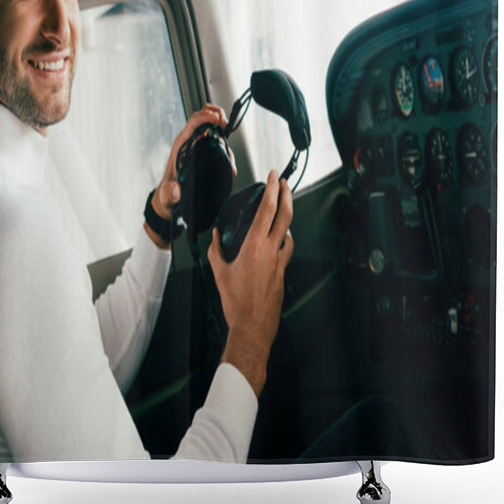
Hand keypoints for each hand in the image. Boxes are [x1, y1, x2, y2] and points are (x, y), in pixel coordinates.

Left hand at [144, 104, 232, 247]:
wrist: (168, 201)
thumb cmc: (168, 196)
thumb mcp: (168, 197)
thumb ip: (170, 194)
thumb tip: (176, 189)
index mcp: (181, 146)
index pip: (193, 123)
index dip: (207, 117)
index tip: (219, 121)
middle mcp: (188, 143)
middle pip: (201, 116)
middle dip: (216, 115)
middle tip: (226, 125)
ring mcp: (195, 146)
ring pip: (208, 125)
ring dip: (220, 126)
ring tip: (228, 143)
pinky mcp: (201, 151)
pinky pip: (213, 138)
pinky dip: (223, 141)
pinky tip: (229, 158)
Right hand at [207, 170, 293, 396]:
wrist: (252, 326)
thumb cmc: (236, 303)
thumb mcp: (219, 272)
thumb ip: (216, 249)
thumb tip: (214, 235)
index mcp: (255, 246)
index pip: (267, 209)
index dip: (272, 189)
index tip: (274, 176)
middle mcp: (271, 251)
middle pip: (285, 215)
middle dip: (287, 195)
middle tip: (285, 182)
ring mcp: (280, 262)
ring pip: (289, 233)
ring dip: (287, 219)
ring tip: (282, 212)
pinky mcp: (283, 274)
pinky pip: (286, 250)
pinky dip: (283, 240)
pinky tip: (278, 242)